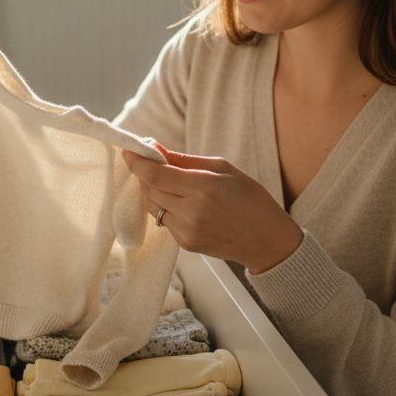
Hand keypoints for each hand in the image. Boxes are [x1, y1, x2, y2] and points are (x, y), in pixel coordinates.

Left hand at [122, 148, 302, 273]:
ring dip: (153, 191)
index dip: (138, 162)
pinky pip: (164, 221)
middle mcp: (192, 211)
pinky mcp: (186, 244)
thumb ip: (187, 161)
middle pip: (150, 190)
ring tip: (166, 181)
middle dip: (145, 174)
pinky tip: (180, 202)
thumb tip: (158, 150)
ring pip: (153, 207)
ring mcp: (187, 231)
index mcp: (204, 188)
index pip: (156, 175)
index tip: (129, 151)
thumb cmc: (251, 200)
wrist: (266, 240)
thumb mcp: (224, 169)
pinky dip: (165, 208)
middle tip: (149, 162)